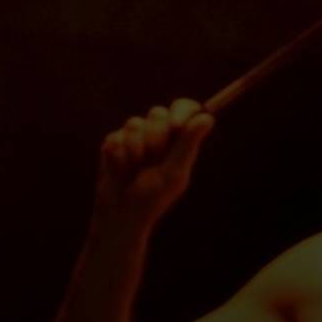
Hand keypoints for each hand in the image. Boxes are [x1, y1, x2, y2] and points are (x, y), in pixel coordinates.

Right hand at [93, 98, 213, 234]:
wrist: (121, 213)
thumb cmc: (153, 198)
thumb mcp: (174, 173)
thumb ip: (188, 144)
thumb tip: (207, 118)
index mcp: (178, 139)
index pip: (185, 108)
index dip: (181, 111)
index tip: (176, 125)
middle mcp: (157, 132)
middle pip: (158, 112)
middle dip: (155, 138)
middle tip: (153, 161)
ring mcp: (134, 135)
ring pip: (134, 123)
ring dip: (135, 150)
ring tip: (134, 170)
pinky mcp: (114, 141)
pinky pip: (116, 137)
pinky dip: (119, 157)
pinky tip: (120, 171)